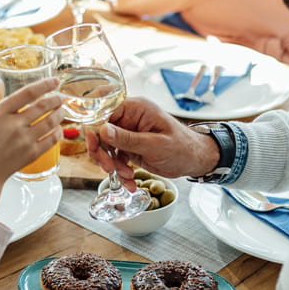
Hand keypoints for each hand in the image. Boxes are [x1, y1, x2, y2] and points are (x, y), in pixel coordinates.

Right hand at [0, 78, 63, 216]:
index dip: (44, 85)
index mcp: (0, 113)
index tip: (54, 81)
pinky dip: (58, 131)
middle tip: (60, 96)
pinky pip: (52, 139)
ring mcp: (24, 141)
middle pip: (43, 106)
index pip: (27, 93)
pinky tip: (58, 127)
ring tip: (62, 109)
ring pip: (51, 122)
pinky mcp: (32, 154)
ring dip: (60, 113)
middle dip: (56, 99)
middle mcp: (13, 125)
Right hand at [85, 97, 219, 179]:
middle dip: (101, 151)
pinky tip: (128, 181)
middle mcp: (128, 118)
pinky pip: (114, 157)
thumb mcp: (155, 144)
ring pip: (104, 146)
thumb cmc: (182, 147)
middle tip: (108, 166)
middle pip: (100, 130)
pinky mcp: (128, 146)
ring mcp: (127, 133)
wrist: (194, 161)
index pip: (104, 110)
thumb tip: (102, 130)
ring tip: (125, 175)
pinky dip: (118, 171)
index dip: (95, 126)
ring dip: (110, 163)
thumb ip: (127, 138)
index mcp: (136, 108)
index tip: (94, 144)